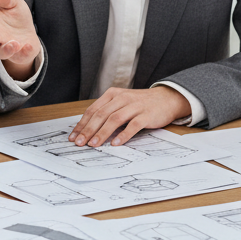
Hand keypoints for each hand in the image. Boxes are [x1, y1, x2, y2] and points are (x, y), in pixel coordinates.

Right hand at [0, 0, 40, 79]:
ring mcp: (5, 47)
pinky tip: (28, 46)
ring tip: (14, 43)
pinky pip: (20, 56)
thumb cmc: (14, 15)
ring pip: (1, 53)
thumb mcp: (13, 3)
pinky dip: (24, 52)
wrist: (26, 31)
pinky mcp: (18, 55)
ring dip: (7, 49)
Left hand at [68, 86, 190, 147]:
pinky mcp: (146, 115)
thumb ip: (107, 112)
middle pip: (101, 115)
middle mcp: (122, 98)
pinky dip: (123, 135)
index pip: (93, 110)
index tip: (74, 137)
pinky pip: (133, 125)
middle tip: (80, 143)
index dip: (82, 124)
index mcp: (112, 94)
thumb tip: (88, 130)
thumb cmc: (140, 103)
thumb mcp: (121, 103)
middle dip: (88, 130)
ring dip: (102, 133)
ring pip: (114, 119)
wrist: (166, 99)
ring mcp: (135, 106)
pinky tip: (115, 143)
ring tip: (94, 144)